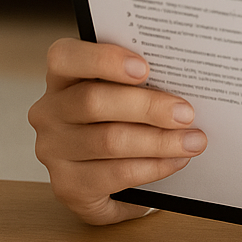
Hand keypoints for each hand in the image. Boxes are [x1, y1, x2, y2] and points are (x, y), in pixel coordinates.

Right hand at [28, 39, 206, 223]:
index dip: (103, 59)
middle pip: (94, 102)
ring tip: (192, 140)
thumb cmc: (120, 111)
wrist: (107, 165)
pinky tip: (176, 161)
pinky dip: (152, 167)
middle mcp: (49, 111)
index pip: (65, 56)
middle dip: (148, 107)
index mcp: (62, 75)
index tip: (144, 68)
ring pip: (108, 141)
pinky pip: (114, 176)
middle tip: (186, 113)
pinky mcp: (67, 185)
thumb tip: (183, 75)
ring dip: (159, 142)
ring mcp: (54, 150)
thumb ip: (141, 76)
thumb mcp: (124, 86)